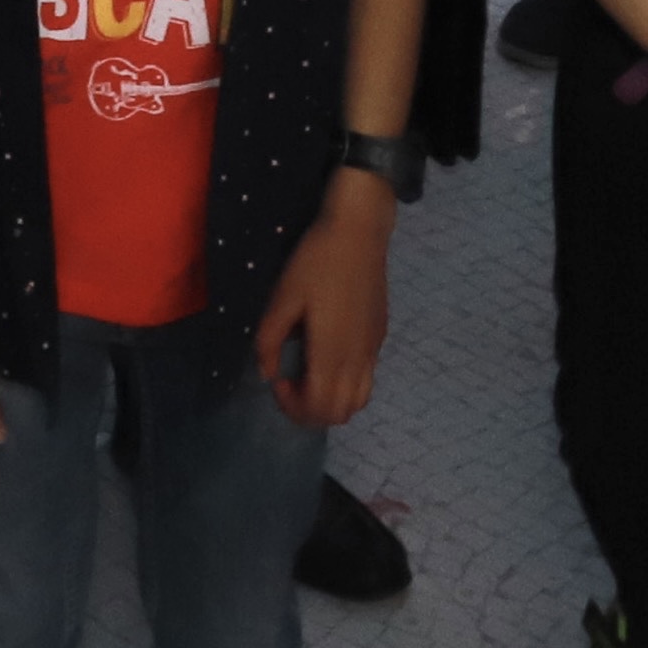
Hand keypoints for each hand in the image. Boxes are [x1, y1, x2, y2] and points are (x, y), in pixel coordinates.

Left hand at [252, 173, 394, 429]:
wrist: (359, 232)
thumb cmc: (315, 262)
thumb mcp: (282, 298)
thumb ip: (269, 341)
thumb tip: (268, 374)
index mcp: (333, 353)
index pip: (319, 409)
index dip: (293, 407)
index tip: (278, 381)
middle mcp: (358, 359)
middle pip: (340, 414)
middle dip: (310, 410)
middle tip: (290, 382)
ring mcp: (373, 350)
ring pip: (358, 402)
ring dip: (331, 401)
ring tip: (309, 374)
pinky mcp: (380, 337)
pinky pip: (366, 379)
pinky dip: (345, 385)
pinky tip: (327, 354)